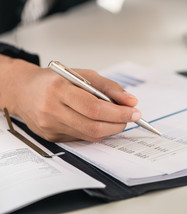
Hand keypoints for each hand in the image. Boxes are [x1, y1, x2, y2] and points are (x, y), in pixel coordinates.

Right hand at [3, 58, 141, 141]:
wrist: (24, 90)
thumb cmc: (55, 80)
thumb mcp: (83, 74)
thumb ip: (109, 87)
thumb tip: (131, 101)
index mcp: (59, 90)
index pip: (94, 108)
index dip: (118, 113)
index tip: (135, 111)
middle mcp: (52, 111)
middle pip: (93, 126)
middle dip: (118, 124)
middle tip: (131, 117)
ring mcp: (50, 127)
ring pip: (89, 135)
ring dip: (110, 129)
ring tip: (118, 119)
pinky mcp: (51, 137)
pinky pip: (81, 138)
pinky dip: (96, 131)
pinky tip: (100, 122)